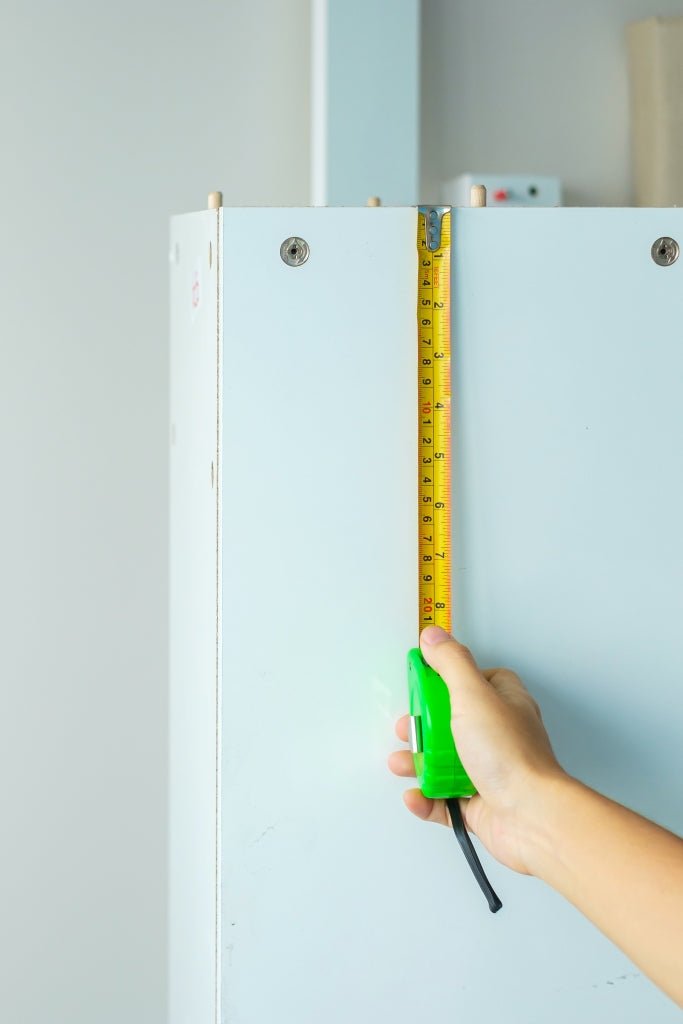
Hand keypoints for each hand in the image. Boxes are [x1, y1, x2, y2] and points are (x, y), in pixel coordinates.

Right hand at [389, 625, 565, 874]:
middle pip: (451, 722)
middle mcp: (498, 735)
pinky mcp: (480, 804)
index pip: (472, 680)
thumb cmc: (513, 758)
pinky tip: (417, 794)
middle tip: (410, 727)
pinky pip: (444, 799)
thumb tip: (435, 637)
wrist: (531, 817)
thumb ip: (452, 662)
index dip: (444, 678)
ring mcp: (489, 770)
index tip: (420, 679)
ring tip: (404, 763)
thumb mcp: (473, 695)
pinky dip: (426, 798)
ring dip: (417, 763)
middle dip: (422, 726)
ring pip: (444, 761)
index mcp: (503, 703)